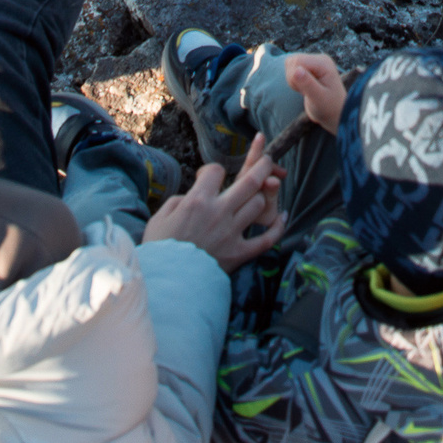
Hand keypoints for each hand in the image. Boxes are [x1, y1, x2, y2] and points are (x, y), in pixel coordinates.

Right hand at [143, 133, 283, 270]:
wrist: (169, 284)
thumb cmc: (160, 249)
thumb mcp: (160, 218)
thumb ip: (179, 201)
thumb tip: (191, 198)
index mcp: (197, 201)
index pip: (216, 171)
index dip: (213, 170)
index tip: (209, 176)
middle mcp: (219, 212)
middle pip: (250, 180)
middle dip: (260, 164)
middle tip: (265, 159)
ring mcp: (232, 232)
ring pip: (258, 204)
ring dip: (262, 196)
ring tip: (262, 192)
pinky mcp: (240, 253)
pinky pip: (266, 239)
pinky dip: (277, 228)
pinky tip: (283, 218)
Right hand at [284, 53, 346, 131]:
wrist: (334, 114)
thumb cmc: (329, 107)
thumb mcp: (319, 98)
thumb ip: (308, 84)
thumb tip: (296, 70)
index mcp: (323, 63)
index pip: (297, 61)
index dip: (294, 76)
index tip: (304, 90)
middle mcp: (319, 59)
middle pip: (293, 61)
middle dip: (293, 78)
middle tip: (306, 91)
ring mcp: (314, 63)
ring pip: (290, 64)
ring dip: (293, 80)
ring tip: (306, 90)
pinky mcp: (309, 68)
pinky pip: (291, 68)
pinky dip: (293, 80)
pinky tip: (304, 88)